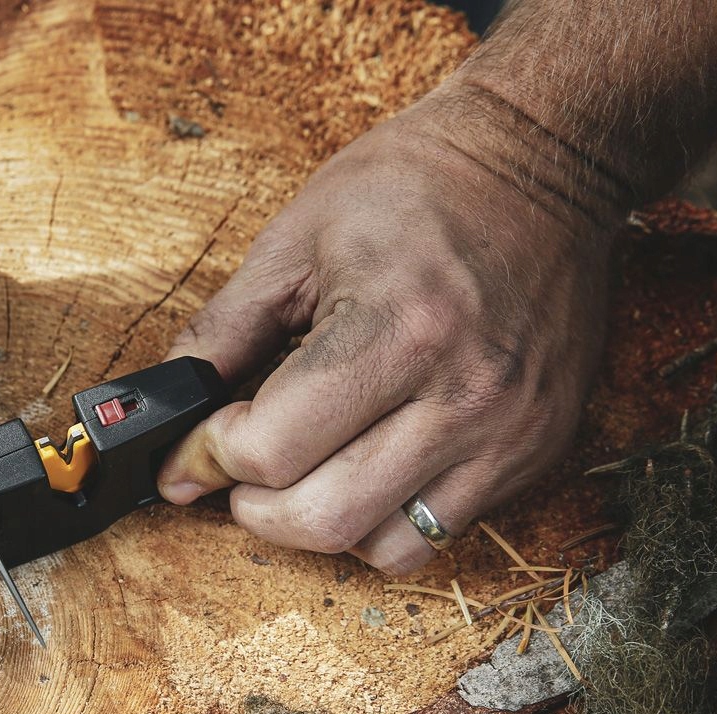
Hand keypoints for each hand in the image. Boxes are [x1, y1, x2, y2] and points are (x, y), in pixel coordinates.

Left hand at [157, 81, 617, 574]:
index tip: (197, 443)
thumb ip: (223, 332)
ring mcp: (508, 432)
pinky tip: (365, 470)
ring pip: (382, 547)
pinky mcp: (534, 451)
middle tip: (240, 466)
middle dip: (254, 505)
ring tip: (305, 471)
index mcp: (397, 328)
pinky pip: (437, 535)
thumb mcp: (295, 238)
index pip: (271, 449)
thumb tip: (170, 415)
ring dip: (319, 524)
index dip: (210, 455)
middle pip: (322, 519)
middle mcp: (463, 394)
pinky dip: (382, 522)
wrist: (545, 163)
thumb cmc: (418, 186)